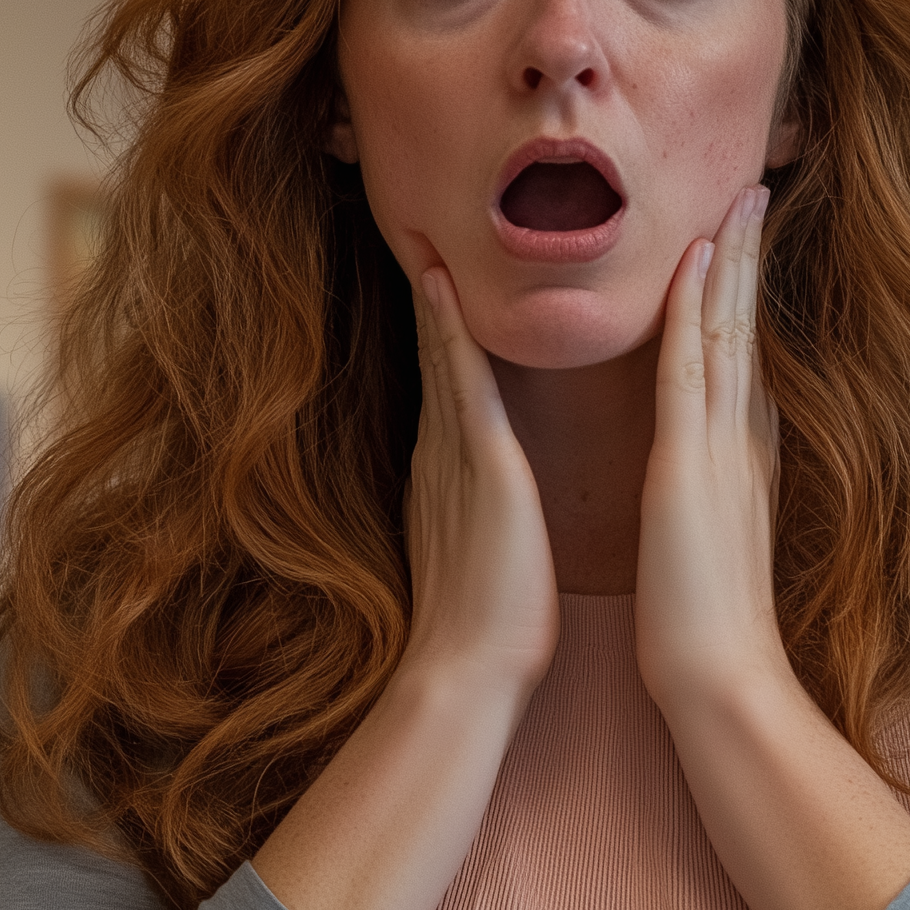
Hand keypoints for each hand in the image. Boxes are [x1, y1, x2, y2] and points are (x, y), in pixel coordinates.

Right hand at [400, 265, 559, 705]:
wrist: (467, 677)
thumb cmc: (488, 632)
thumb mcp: (483, 555)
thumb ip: (478, 517)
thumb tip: (486, 504)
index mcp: (451, 477)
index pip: (449, 389)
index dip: (443, 336)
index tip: (441, 282)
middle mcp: (442, 456)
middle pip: (436, 360)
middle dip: (430, 301)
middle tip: (421, 233)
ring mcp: (455, 458)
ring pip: (445, 357)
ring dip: (436, 297)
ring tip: (426, 234)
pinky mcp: (478, 468)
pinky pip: (463, 384)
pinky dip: (451, 333)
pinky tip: (442, 286)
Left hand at [634, 186, 787, 718]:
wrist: (722, 682)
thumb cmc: (709, 630)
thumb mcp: (715, 543)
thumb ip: (718, 499)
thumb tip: (711, 478)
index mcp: (745, 459)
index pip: (747, 358)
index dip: (747, 296)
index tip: (744, 242)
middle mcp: (743, 441)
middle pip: (749, 327)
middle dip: (751, 257)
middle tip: (755, 189)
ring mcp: (722, 448)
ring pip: (729, 331)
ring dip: (732, 260)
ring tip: (739, 197)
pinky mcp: (691, 464)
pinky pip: (692, 367)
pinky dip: (696, 309)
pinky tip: (695, 258)